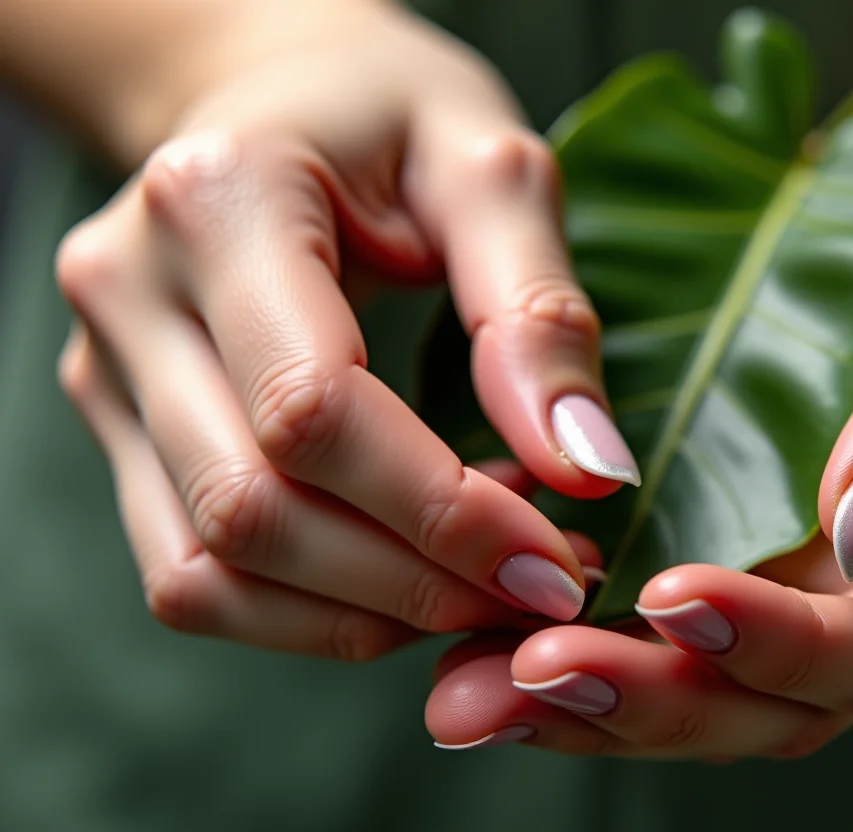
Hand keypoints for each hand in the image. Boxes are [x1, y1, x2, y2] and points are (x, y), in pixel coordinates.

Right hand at [54, 2, 635, 658]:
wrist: (278, 100)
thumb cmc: (394, 120)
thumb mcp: (491, 168)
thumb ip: (538, 311)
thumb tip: (589, 468)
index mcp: (219, 200)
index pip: (312, 409)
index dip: (444, 512)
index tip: (558, 559)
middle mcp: (131, 291)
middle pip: (252, 509)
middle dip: (419, 583)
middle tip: (547, 588)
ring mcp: (107, 370)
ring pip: (209, 571)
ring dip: (366, 615)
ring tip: (486, 587)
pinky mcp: (119, 428)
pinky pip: (194, 576)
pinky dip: (308, 612)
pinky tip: (408, 581)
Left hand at [425, 104, 852, 755]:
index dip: (780, 646)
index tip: (673, 600)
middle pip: (779, 702)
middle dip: (654, 699)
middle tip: (529, 675)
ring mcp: (811, 581)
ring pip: (705, 686)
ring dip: (590, 695)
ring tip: (470, 691)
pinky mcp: (740, 542)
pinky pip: (655, 619)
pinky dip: (574, 629)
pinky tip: (482, 627)